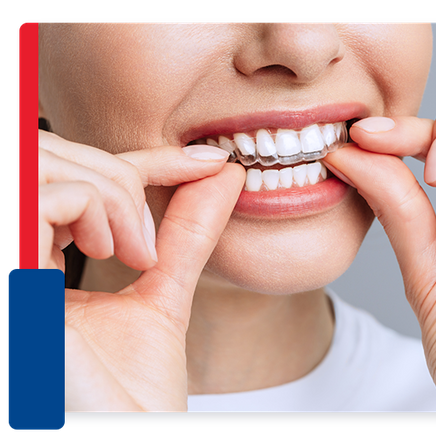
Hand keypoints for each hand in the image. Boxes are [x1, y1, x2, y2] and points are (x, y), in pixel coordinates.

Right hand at [39, 130, 244, 410]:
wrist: (131, 433)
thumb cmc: (133, 391)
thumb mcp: (163, 290)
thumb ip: (185, 232)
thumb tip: (223, 177)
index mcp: (45, 259)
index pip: (87, 178)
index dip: (148, 159)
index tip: (212, 163)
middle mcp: (24, 255)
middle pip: (61, 159)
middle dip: (124, 180)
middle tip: (150, 244)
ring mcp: (17, 264)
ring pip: (53, 165)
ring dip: (113, 195)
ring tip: (136, 254)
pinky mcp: (15, 279)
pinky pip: (50, 197)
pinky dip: (96, 208)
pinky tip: (115, 255)